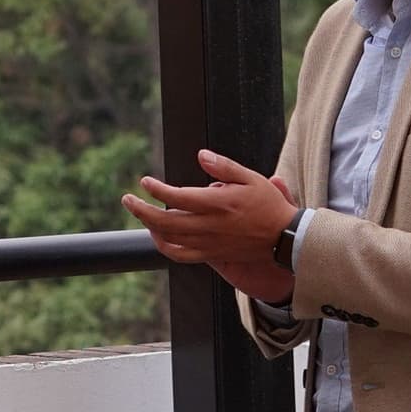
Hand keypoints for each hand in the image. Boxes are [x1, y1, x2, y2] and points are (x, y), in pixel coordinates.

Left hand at [125, 151, 297, 305]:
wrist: (284, 237)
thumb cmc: (268, 204)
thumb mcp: (251, 178)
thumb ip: (224, 167)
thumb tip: (201, 155)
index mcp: (218, 204)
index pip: (177, 197)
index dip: (156, 189)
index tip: (144, 181)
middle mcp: (209, 225)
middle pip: (164, 221)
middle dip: (140, 210)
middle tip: (127, 199)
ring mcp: (208, 243)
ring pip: (169, 238)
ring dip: (149, 225)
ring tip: (141, 213)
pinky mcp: (211, 255)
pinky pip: (180, 255)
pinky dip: (163, 246)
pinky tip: (157, 235)